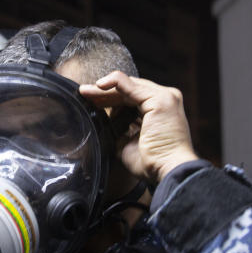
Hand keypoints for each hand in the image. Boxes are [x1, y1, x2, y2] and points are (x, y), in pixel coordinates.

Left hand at [79, 72, 198, 183]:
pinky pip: (131, 85)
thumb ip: (120, 130)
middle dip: (104, 93)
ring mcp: (164, 97)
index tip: (91, 104)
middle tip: (84, 95)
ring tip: (85, 92)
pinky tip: (99, 85)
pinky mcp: (159, 99)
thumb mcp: (129, 142)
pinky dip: (114, 82)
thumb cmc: (151, 163)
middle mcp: (164, 100)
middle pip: (128, 91)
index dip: (109, 100)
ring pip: (127, 87)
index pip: (131, 98)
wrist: (167, 170)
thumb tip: (104, 124)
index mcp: (159, 110)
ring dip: (105, 89)